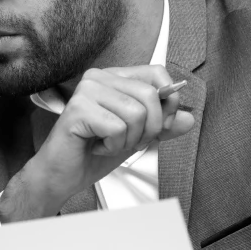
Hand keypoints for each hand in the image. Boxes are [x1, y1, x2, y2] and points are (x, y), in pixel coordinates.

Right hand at [0, 65, 194, 221]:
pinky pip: (118, 127)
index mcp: (114, 77)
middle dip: (148, 128)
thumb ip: (162, 126)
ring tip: (108, 143)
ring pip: (136, 113)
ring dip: (129, 139)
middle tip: (127, 141)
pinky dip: (113, 146)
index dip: (167, 102)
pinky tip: (96, 146)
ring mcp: (87, 91)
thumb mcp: (137, 137)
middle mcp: (99, 77)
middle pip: (150, 95)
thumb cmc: (93, 153)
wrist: (62, 176)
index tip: (157, 125)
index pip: (156, 73)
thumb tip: (188, 119)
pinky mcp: (78, 109)